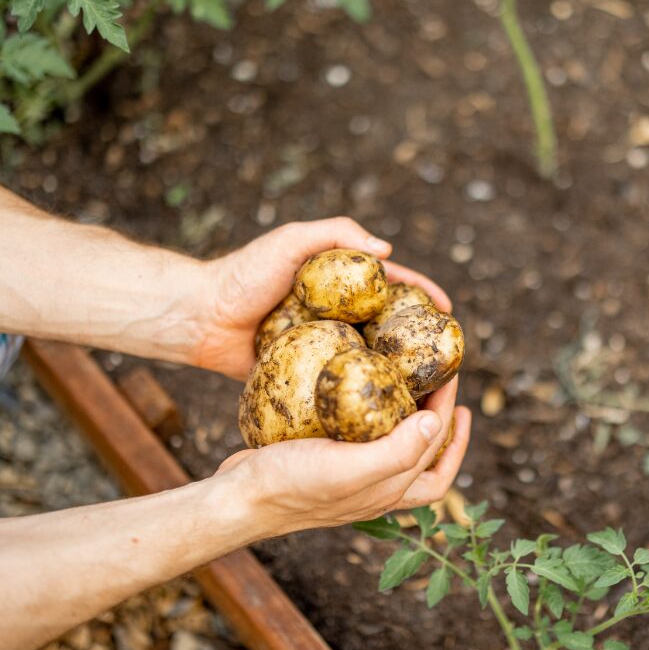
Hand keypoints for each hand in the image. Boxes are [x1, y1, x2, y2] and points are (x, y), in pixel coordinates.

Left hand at [188, 217, 451, 378]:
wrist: (200, 317)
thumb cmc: (244, 274)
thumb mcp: (290, 241)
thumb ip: (335, 234)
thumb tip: (386, 250)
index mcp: (340, 283)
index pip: (393, 287)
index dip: (424, 297)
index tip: (449, 315)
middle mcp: (338, 316)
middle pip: (389, 329)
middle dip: (419, 343)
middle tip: (446, 364)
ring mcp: (324, 348)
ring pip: (369, 362)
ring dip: (397, 377)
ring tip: (425, 394)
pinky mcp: (307, 377)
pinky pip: (338, 388)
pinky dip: (360, 399)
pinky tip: (382, 415)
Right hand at [216, 378, 471, 537]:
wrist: (238, 497)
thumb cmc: (292, 485)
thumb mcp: (350, 469)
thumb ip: (397, 452)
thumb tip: (436, 423)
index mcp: (387, 492)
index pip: (437, 462)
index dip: (455, 432)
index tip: (455, 391)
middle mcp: (373, 487)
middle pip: (421, 454)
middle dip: (437, 418)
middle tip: (438, 377)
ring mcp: (348, 475)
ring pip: (393, 447)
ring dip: (408, 417)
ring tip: (408, 383)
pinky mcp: (323, 460)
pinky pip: (358, 436)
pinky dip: (368, 414)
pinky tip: (358, 389)